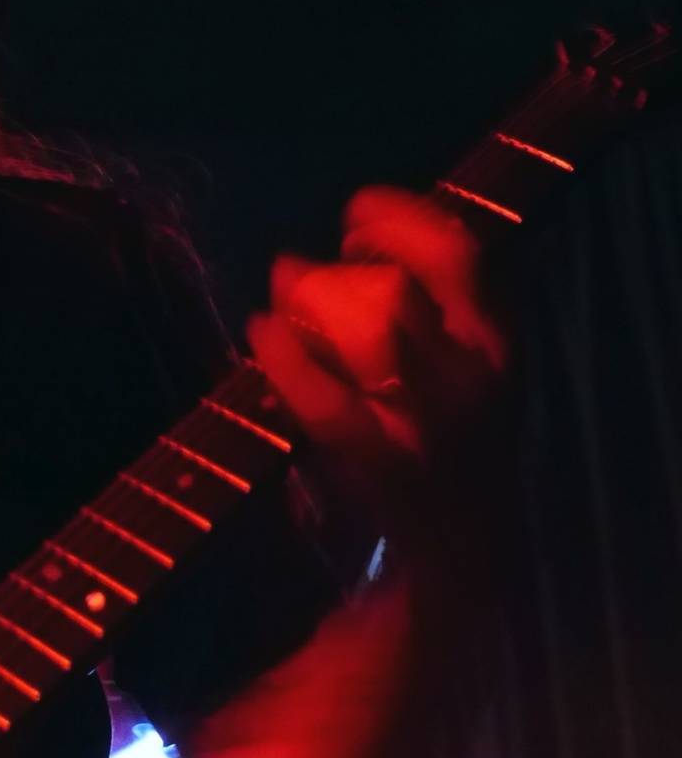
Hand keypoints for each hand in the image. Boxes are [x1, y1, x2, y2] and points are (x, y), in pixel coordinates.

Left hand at [247, 187, 507, 537]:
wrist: (464, 547)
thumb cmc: (450, 443)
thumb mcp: (465, 366)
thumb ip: (433, 307)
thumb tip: (356, 246)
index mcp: (495, 341)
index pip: (456, 251)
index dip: (399, 218)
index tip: (356, 210)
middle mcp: (470, 375)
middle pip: (398, 290)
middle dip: (335, 269)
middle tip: (299, 266)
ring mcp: (427, 420)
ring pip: (367, 334)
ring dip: (310, 303)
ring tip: (281, 298)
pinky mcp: (381, 462)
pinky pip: (327, 400)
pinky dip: (285, 358)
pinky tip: (262, 333)